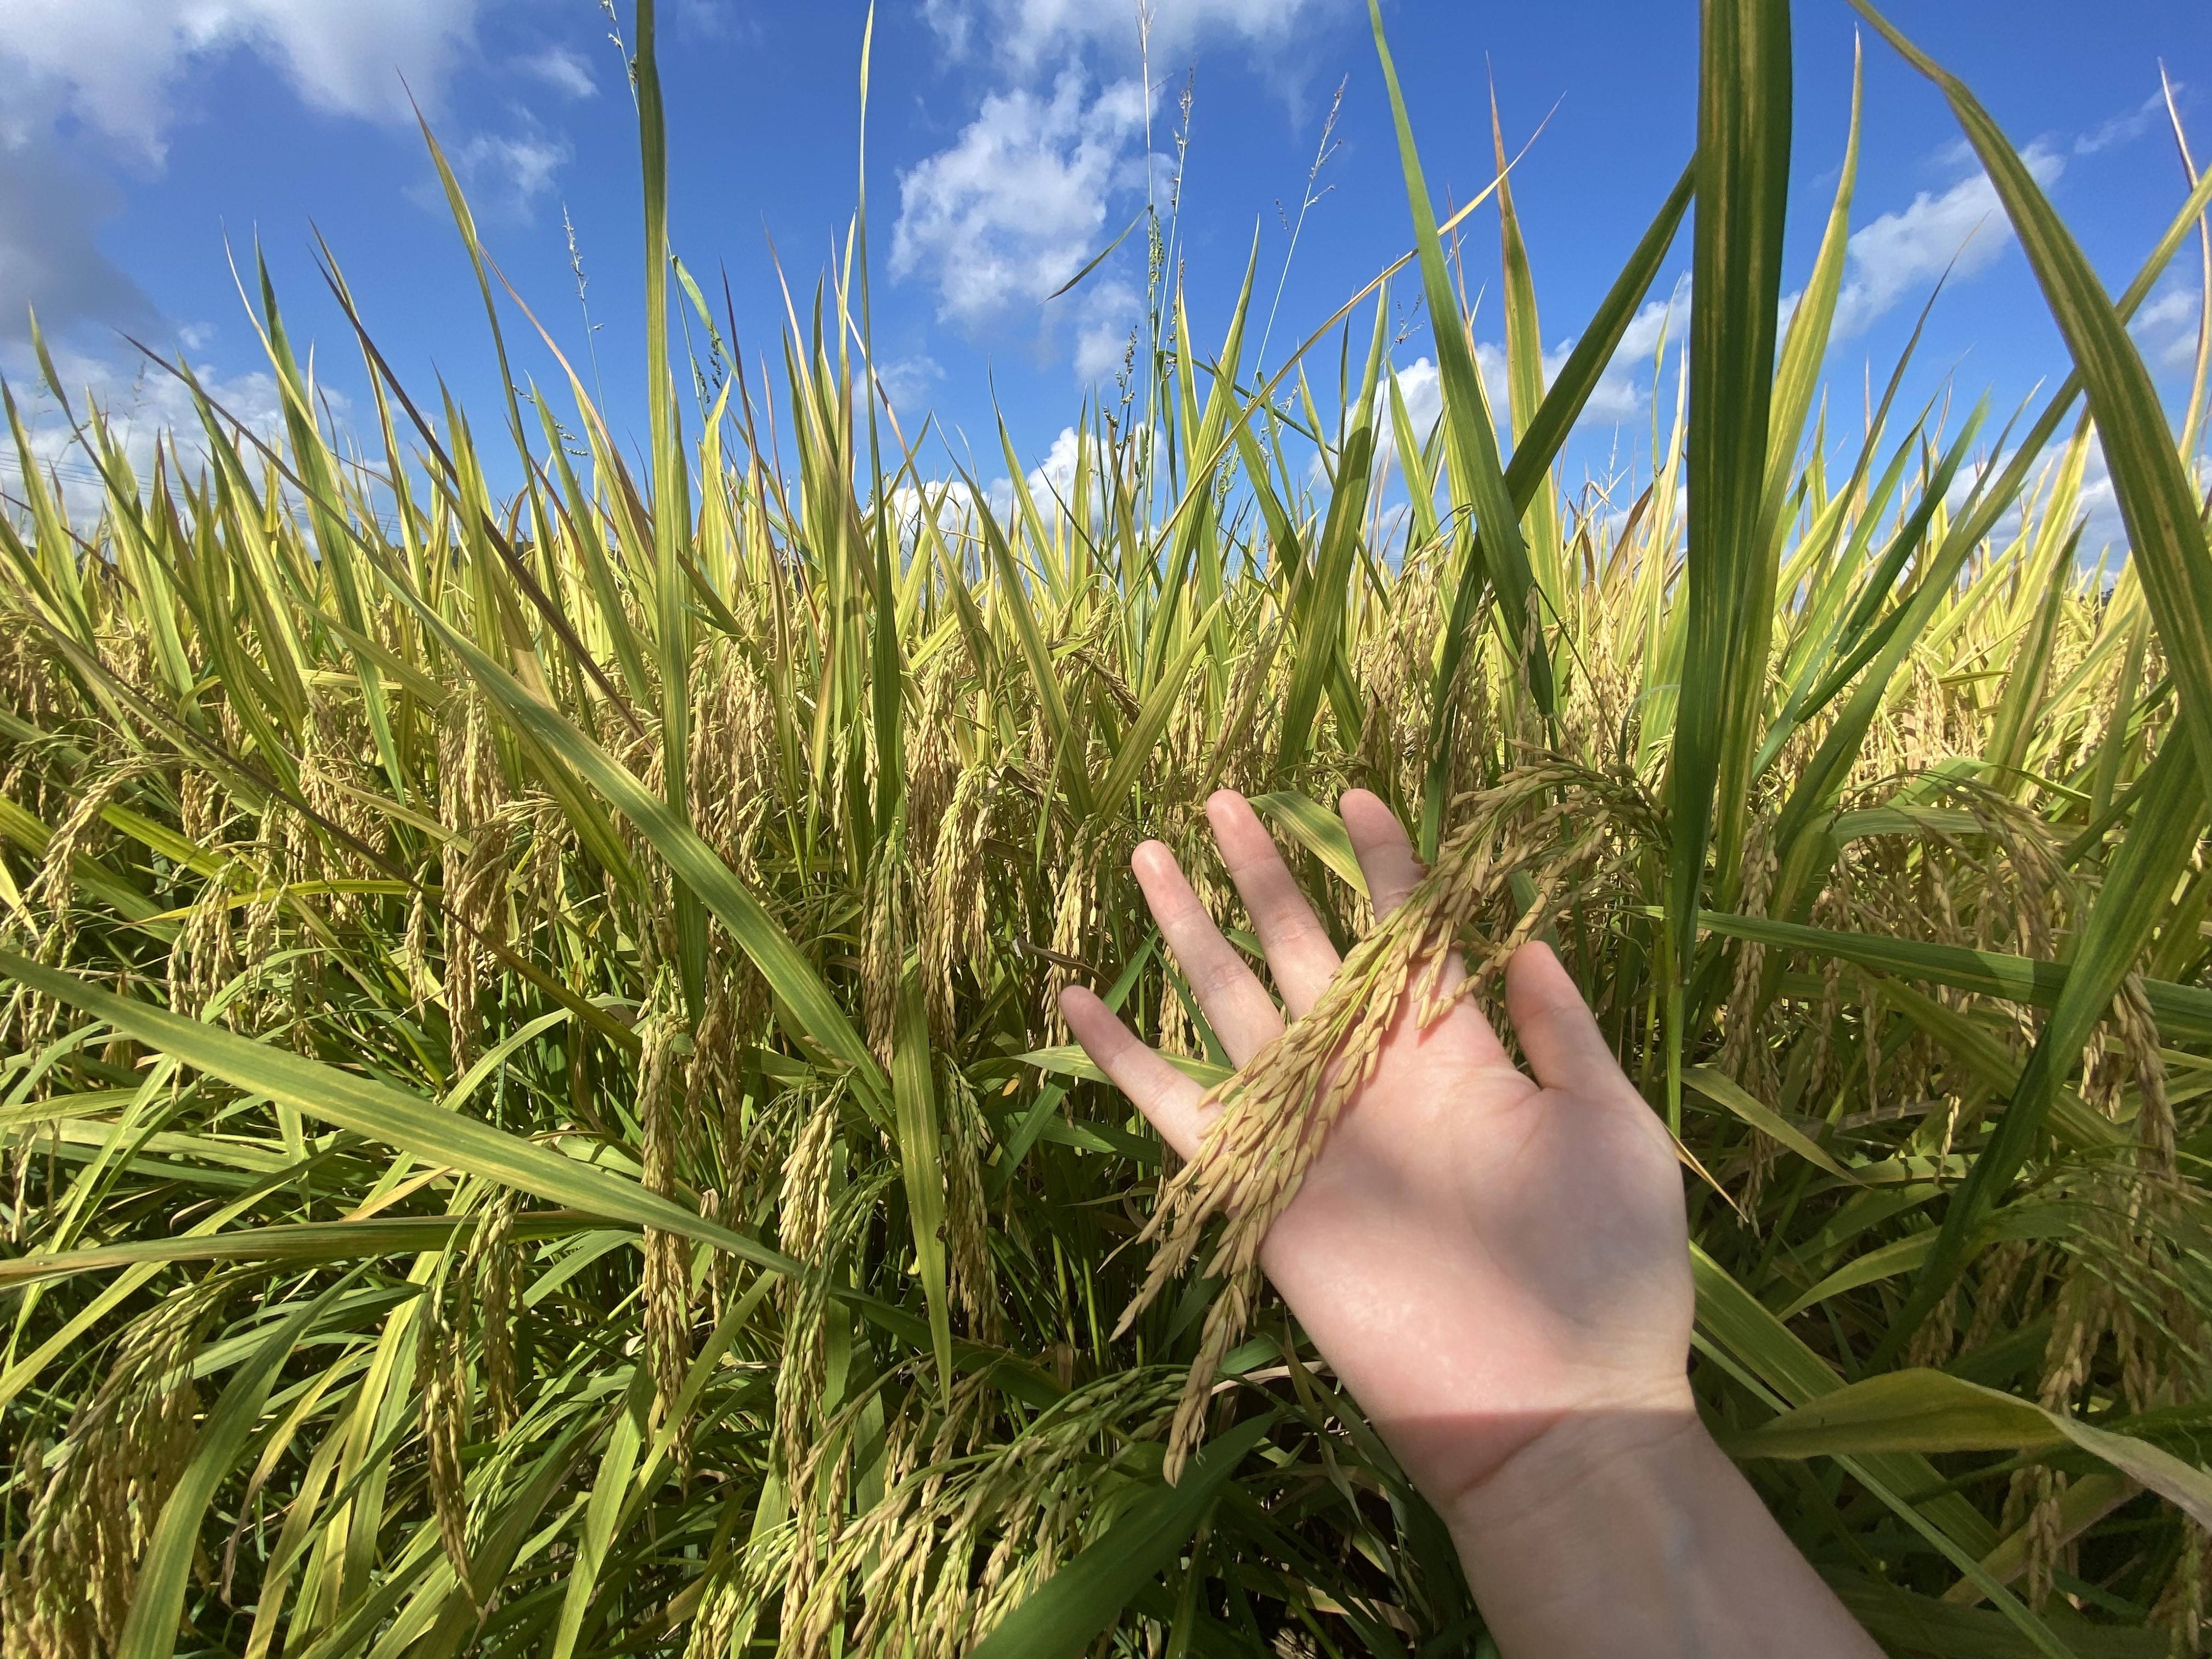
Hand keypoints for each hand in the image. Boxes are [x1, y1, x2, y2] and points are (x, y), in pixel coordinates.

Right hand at [1060, 789, 1695, 1516]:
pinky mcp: (1258, 1189)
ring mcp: (1310, 1128)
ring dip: (1188, 928)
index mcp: (1456, 1055)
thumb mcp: (1610, 1126)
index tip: (1355, 791)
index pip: (1406, 932)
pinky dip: (1120, 1055)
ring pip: (1231, 1002)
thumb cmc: (1606, 1269)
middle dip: (1265, 871)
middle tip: (1224, 798)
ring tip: (1148, 852)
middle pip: (1303, 947)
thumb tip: (1527, 933)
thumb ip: (1567, 1031)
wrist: (1553, 1403)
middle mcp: (1371, 1077)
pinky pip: (1173, 1108)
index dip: (1383, 863)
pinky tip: (1076, 997)